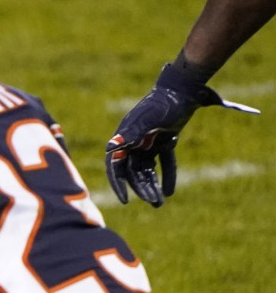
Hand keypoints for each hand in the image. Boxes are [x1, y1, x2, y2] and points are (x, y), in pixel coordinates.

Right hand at [105, 63, 257, 206]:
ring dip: (152, 185)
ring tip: (160, 202)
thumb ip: (129, 134)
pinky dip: (166, 175)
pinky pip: (163, 162)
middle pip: (133, 172)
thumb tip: (109, 149)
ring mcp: (148, 142)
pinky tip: (170, 191)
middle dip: (141, 188)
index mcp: (125, 138)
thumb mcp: (147, 120)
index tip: (126, 200)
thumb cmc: (163, 104)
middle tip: (154, 202)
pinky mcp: (163, 141)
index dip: (118, 184)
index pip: (115, 166)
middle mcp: (133, 142)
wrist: (182, 90)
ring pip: (147, 170)